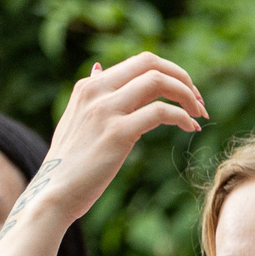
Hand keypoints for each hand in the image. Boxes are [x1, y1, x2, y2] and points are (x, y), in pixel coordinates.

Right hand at [5, 54, 207, 234]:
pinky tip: (190, 128)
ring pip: (158, 82)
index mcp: (89, 86)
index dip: (170, 72)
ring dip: (187, 96)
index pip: (139, 62)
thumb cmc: (70, 164)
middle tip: (199, 101)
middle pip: (151, 63)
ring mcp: (106, 110)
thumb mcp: (76, 119)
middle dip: (182, 78)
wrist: (54, 193)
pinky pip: (160, 112)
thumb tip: (98, 69)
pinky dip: (182, 117)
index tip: (186, 93)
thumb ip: (92, 95)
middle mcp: (96, 90)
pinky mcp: (117, 133)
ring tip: (200, 115)